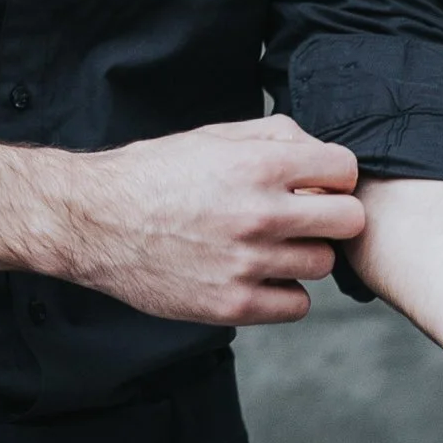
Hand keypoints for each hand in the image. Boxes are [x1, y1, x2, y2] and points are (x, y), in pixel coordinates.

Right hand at [0, 116, 365, 320]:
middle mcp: (257, 214)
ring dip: (302, 253)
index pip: (345, 170)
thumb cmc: (153, 174)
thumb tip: (319, 148)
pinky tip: (256, 274)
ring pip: (322, 263)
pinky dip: (283, 291)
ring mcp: (246, 264)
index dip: (333, 175)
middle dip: (331, 215)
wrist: (93, 222)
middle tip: (304, 216)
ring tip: (267, 244)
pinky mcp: (232, 306)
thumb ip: (271, 137)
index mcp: (255, 164)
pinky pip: (296, 304)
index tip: (316, 182)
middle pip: (348, 221)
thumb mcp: (210, 136)